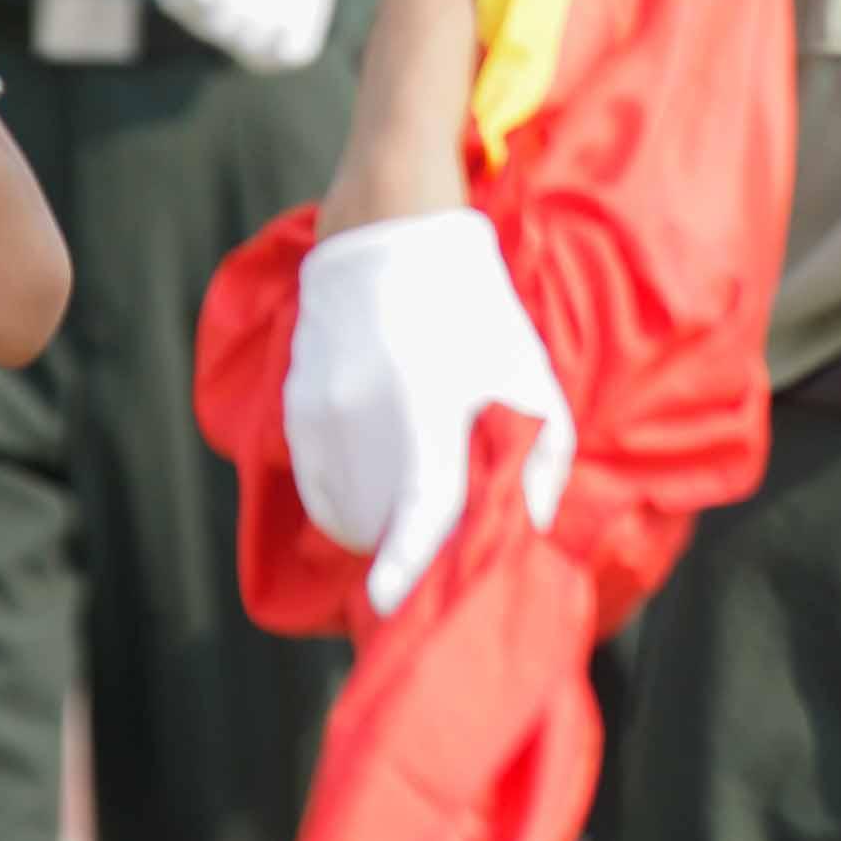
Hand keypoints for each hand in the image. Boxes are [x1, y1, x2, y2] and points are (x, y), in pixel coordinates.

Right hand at [284, 207, 576, 612]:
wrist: (392, 236)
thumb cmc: (475, 312)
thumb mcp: (530, 373)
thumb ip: (543, 453)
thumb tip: (531, 523)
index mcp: (434, 408)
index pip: (416, 506)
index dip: (403, 564)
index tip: (387, 604)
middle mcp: (370, 413)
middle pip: (378, 522)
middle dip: (406, 537)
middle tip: (437, 511)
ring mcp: (325, 410)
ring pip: (340, 509)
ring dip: (372, 518)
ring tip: (406, 475)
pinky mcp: (297, 406)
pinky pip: (316, 482)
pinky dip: (343, 490)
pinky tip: (373, 456)